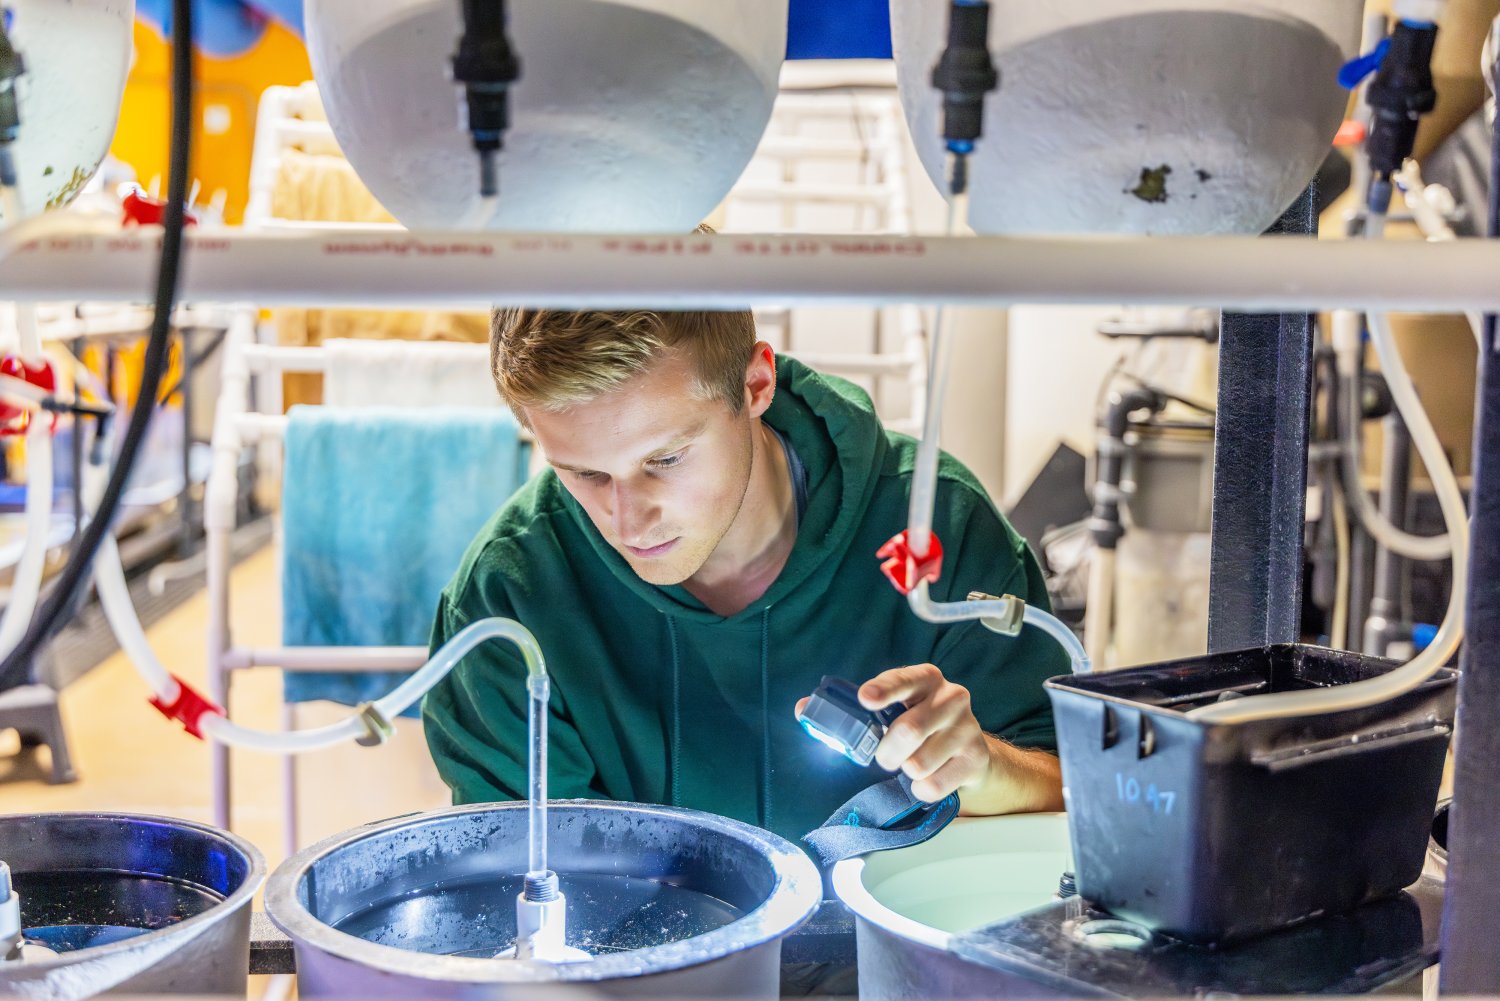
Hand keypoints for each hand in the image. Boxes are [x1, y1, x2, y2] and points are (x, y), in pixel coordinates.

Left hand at [816, 663, 989, 802]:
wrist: (969, 753)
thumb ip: (850, 709)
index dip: (884, 690)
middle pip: (908, 730)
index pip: (903, 680)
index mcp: (925, 678)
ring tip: (912, 764)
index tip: (865, 698)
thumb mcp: (892, 710)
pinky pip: (934, 785)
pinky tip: (930, 777)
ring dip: (906, 772)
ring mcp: (967, 727)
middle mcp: (951, 697)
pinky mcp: (976, 758)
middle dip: (887, 752)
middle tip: (885, 758)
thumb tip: (803, 708)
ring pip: (919, 763)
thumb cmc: (919, 726)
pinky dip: (922, 789)